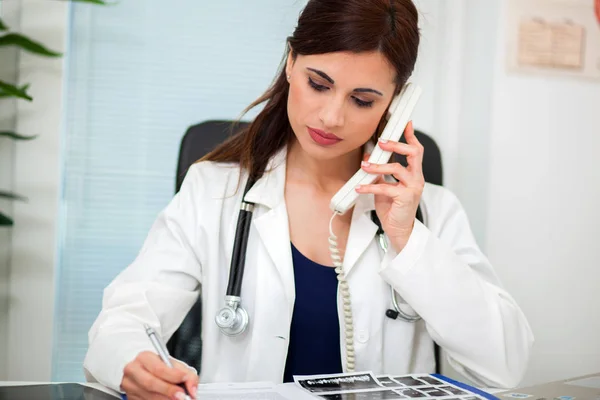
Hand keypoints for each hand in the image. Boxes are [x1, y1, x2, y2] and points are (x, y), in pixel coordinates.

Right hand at [121, 351, 197, 399]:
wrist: (142, 369)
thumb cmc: (159, 366)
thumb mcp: (173, 364)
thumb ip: (187, 374)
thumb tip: (193, 389)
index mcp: (145, 358)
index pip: (158, 367)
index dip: (173, 375)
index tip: (184, 379)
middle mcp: (134, 370)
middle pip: (151, 383)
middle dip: (169, 391)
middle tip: (182, 396)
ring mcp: (129, 385)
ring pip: (148, 395)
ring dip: (165, 399)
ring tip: (178, 399)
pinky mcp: (130, 396)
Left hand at [356, 121, 424, 252]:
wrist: (399, 230)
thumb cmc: (393, 208)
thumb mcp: (386, 186)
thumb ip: (381, 173)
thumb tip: (369, 158)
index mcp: (414, 174)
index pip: (416, 150)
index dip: (411, 136)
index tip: (406, 123)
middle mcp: (417, 178)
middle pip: (414, 153)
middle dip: (396, 144)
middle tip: (381, 141)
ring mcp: (413, 188)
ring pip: (397, 168)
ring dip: (378, 165)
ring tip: (364, 166)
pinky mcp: (405, 198)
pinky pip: (386, 187)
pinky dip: (370, 186)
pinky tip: (359, 187)